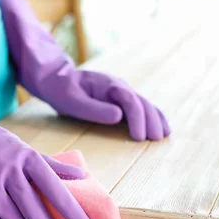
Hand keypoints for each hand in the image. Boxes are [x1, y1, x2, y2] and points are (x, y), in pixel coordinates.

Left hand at [0, 0, 170, 140]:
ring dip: (156, 118)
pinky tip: (160, 127)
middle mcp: (118, 86)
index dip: (138, 119)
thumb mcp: (71, 100)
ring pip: (144, 104)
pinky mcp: (120, 98)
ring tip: (163, 135)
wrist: (55, 79)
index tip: (140, 137)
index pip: (129, 101)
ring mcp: (121, 91)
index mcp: (108, 85)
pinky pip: (140, 106)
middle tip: (155, 140)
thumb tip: (119, 115)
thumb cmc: (60, 90)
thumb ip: (94, 108)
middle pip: (142, 102)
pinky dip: (152, 116)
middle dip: (151, 120)